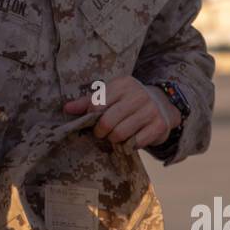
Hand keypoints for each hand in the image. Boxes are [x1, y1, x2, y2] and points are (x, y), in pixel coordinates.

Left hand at [63, 76, 180, 149]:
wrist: (162, 104)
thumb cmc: (128, 101)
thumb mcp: (110, 95)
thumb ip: (88, 102)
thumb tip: (67, 109)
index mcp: (123, 84)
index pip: (97, 104)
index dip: (91, 117)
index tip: (93, 120)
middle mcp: (138, 95)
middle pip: (107, 121)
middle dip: (100, 132)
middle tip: (102, 133)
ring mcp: (150, 110)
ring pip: (120, 134)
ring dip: (114, 140)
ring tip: (115, 136)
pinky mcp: (159, 126)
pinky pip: (135, 142)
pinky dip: (129, 145)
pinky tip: (131, 138)